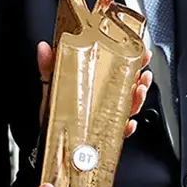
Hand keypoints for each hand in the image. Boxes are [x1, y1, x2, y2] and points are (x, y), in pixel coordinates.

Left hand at [35, 41, 152, 137]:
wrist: (48, 138)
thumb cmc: (53, 110)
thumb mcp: (50, 83)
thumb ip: (48, 65)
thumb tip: (43, 47)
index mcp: (96, 85)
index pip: (120, 70)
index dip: (134, 61)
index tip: (142, 54)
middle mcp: (104, 101)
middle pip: (130, 89)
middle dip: (142, 80)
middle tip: (144, 75)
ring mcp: (106, 118)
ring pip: (130, 108)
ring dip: (138, 100)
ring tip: (138, 91)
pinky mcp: (103, 136)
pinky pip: (120, 133)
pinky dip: (126, 128)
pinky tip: (128, 123)